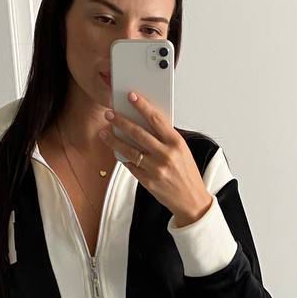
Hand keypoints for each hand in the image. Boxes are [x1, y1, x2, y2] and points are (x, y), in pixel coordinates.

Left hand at [99, 92, 213, 224]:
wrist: (191, 200)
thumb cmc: (187, 174)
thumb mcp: (182, 151)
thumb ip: (165, 138)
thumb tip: (144, 124)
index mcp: (176, 143)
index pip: (156, 119)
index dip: (142, 106)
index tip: (131, 97)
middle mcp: (166, 155)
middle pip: (138, 133)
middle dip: (121, 122)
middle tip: (110, 114)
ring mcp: (156, 169)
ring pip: (129, 151)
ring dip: (114, 140)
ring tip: (105, 132)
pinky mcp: (148, 181)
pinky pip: (131, 166)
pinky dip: (123, 158)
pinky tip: (116, 151)